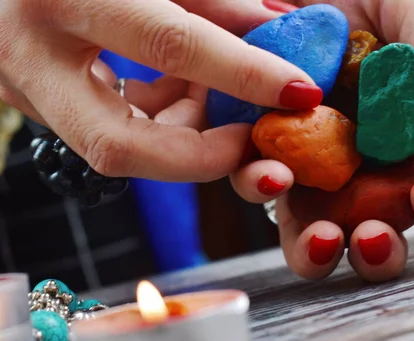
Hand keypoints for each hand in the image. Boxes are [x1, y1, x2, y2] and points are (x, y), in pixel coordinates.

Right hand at [0, 0, 319, 181]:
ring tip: (217, 95)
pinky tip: (187, 92)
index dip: (243, 72)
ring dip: (186, 130)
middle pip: (122, 146)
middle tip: (251, 144)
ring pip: (121, 148)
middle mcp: (32, 55)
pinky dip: (165, 118)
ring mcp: (28, 90)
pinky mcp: (38, 105)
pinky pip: (116, 130)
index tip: (300, 91)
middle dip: (202, 156)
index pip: (168, 43)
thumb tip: (280, 26)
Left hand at [231, 0, 413, 281]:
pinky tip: (268, 172)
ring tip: (319, 236)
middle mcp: (365, 165)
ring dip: (318, 249)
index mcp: (413, 142)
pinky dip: (262, 189)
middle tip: (371, 238)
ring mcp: (312, 164)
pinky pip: (260, 184)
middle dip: (380, 251)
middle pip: (380, 231)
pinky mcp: (263, 148)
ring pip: (316, 231)